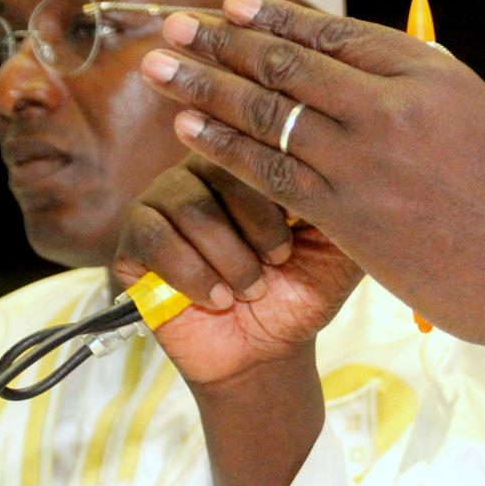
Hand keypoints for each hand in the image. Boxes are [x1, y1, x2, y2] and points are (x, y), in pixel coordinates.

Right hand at [112, 155, 363, 386]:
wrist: (268, 348)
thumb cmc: (305, 287)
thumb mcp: (341, 242)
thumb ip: (344, 197)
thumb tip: (350, 156)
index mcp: (255, 156)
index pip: (262, 137)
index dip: (283, 186)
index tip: (302, 232)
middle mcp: (206, 165)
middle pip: (226, 166)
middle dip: (262, 226)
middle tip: (281, 261)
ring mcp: (165, 198)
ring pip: (192, 206)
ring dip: (231, 258)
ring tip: (252, 289)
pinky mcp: (134, 238)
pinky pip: (155, 238)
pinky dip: (193, 274)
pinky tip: (218, 298)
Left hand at [138, 0, 484, 378]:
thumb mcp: (477, 121)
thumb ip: (418, 91)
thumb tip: (354, 68)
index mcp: (435, 74)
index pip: (338, 33)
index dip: (276, 17)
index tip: (231, 5)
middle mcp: (397, 105)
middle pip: (292, 62)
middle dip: (223, 40)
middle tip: (174, 23)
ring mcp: (369, 159)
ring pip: (269, 112)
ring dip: (206, 85)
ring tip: (160, 65)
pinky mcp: (349, 213)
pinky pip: (269, 169)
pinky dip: (223, 143)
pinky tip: (188, 127)